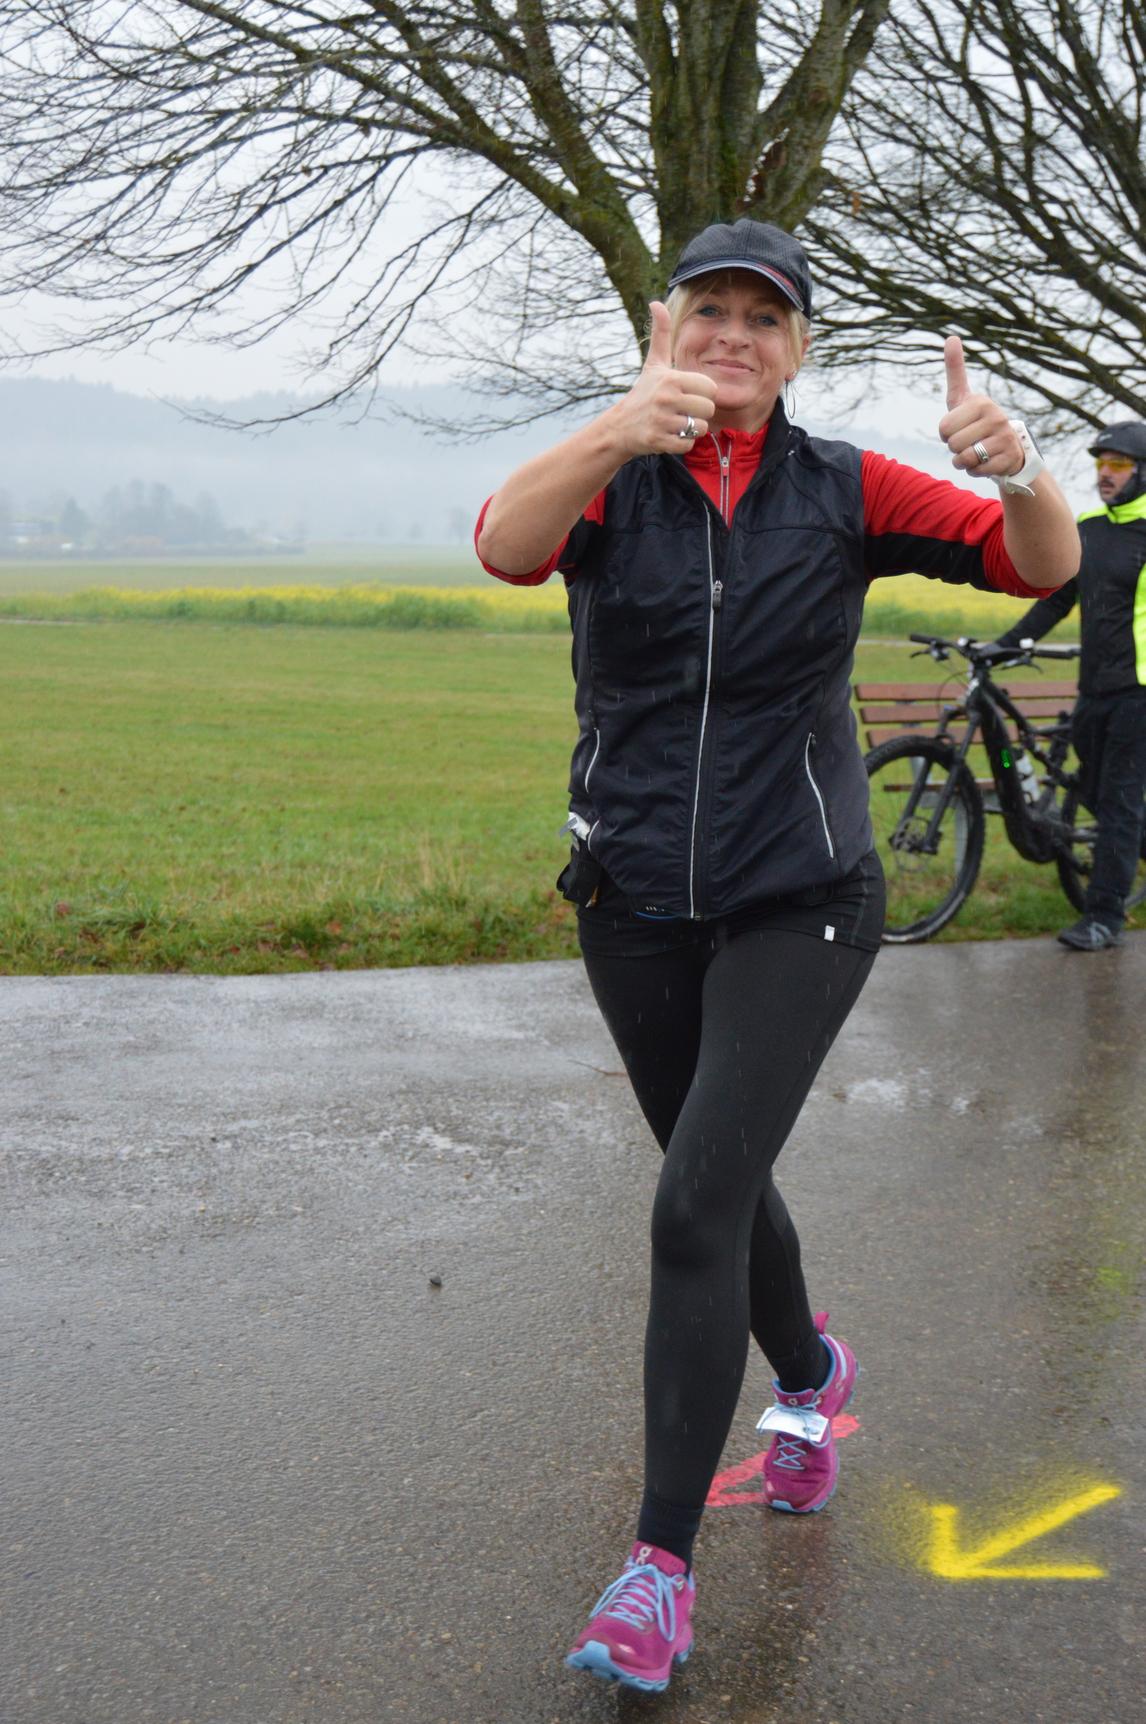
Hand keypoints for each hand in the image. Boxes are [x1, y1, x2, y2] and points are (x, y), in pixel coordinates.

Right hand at [606, 302, 717, 457]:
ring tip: (676, 423)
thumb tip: (656, 303)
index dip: (702, 393)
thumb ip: (661, 334)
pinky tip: (669, 435)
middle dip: (698, 412)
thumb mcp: (653, 364)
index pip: (710, 388)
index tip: (688, 394)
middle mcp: (667, 398)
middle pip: (708, 409)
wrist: (619, 427)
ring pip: (699, 428)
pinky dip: (682, 443)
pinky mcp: (659, 441)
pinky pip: (688, 445)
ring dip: (691, 429)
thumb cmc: (643, 393)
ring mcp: (662, 421)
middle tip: (682, 411)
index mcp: (671, 378)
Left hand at [938, 337, 1023, 479]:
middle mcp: (996, 417)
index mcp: (981, 402)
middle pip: (952, 444)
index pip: (943, 428)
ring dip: (963, 461)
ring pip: (964, 459)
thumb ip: (955, 370)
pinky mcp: (1009, 458)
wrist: (1007, 447)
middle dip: (954, 448)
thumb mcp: (962, 396)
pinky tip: (985, 462)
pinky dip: (975, 471)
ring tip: (975, 452)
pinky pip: (976, 471)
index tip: (959, 427)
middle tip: (969, 441)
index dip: (945, 434)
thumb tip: (951, 337)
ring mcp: (1004, 438)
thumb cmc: (976, 421)